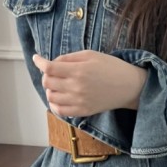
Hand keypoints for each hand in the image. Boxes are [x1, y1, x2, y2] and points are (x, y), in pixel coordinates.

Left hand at [33, 50, 147, 116]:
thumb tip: (52, 62)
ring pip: (51, 98)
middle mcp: (77, 87)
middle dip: (46, 75)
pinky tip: (60, 97)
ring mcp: (79, 101)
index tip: (37, 58)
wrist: (129, 86)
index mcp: (78, 71)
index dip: (39, 62)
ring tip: (57, 85)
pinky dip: (55, 104)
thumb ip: (69, 58)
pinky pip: (60, 111)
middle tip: (53, 71)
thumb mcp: (90, 55)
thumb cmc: (111, 67)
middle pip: (48, 82)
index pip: (49, 68)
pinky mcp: (83, 111)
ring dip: (50, 90)